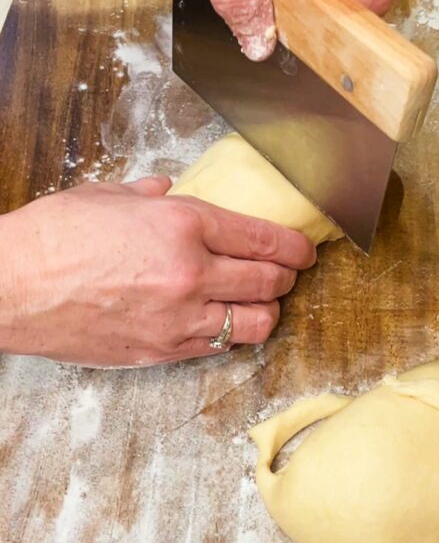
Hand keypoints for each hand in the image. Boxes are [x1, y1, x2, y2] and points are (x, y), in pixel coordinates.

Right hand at [0, 177, 315, 366]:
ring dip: (266, 312)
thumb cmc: (53, 236)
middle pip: (268, 282)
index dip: (295, 246)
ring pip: (254, 324)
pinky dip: (228, 335)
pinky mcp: (160, 351)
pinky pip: (215, 347)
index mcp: (183, 225)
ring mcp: (177, 318)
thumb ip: (150, 196)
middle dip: (286, 277)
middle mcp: (190, 273)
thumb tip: (168, 191)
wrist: (11, 286)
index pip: (263, 239)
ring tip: (262, 303)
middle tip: (288, 274)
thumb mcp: (107, 197)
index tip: (306, 250)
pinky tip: (222, 324)